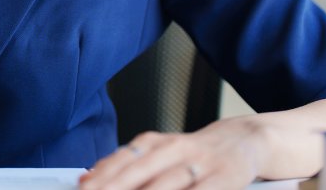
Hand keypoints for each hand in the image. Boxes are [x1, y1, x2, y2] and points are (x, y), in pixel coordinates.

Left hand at [80, 118, 266, 189]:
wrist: (242, 140)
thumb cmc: (193, 153)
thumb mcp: (158, 153)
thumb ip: (125, 166)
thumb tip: (86, 177)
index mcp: (155, 142)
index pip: (122, 159)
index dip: (101, 176)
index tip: (83, 188)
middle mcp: (175, 149)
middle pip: (140, 170)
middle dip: (115, 187)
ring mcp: (200, 163)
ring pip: (168, 183)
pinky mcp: (224, 178)